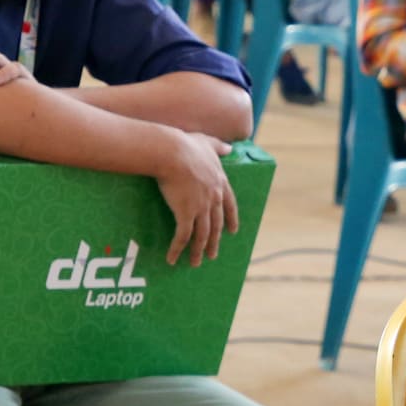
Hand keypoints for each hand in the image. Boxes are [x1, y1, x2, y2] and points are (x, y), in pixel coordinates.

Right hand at [160, 130, 238, 266]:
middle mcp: (214, 197)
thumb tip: (231, 148)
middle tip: (212, 255)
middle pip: (216, 225)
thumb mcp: (207, 143)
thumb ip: (219, 147)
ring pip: (202, 235)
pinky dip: (178, 249)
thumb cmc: (185, 145)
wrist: (171, 152)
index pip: (230, 205)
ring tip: (195, 263)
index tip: (234, 230)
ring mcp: (201, 207)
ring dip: (198, 251)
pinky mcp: (186, 214)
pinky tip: (173, 259)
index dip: (231, 218)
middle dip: (214, 241)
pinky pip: (183, 237)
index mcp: (220, 182)